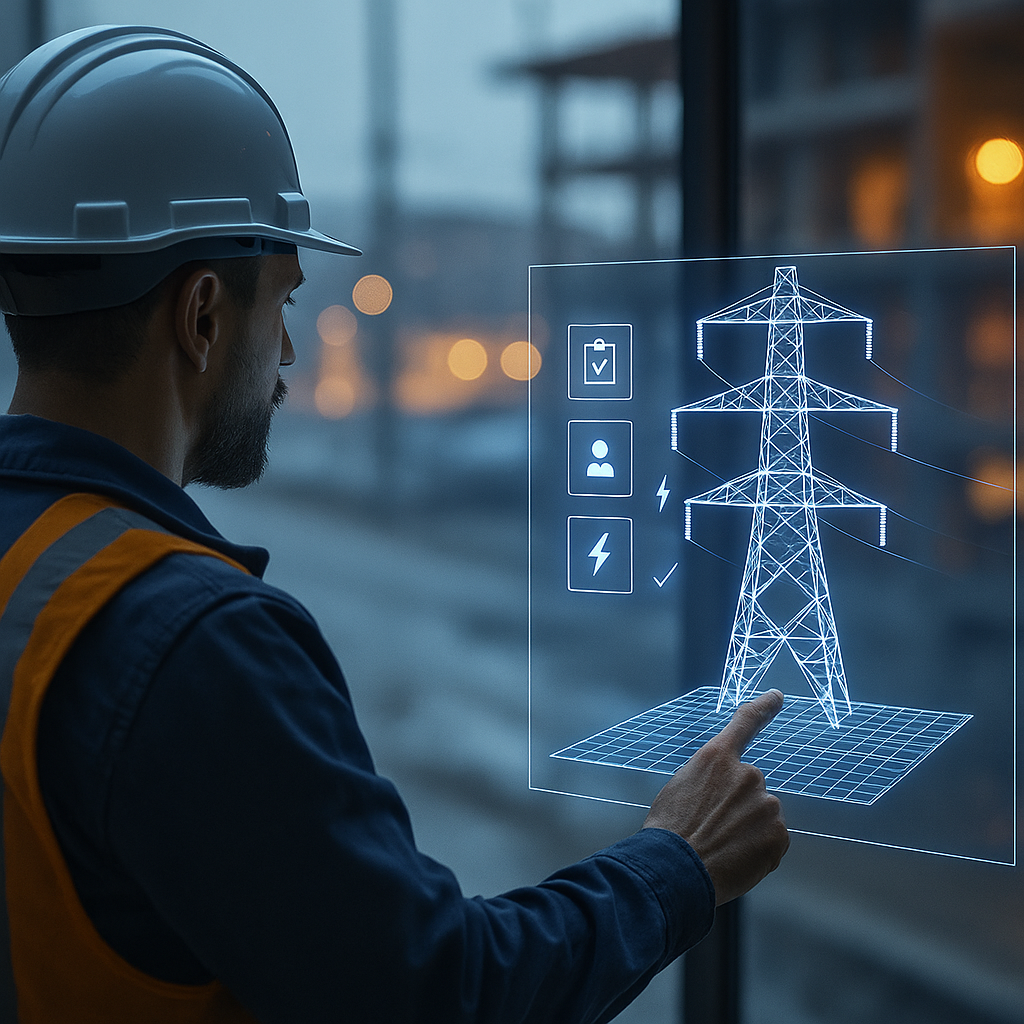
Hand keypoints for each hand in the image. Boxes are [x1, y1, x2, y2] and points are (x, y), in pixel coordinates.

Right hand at [642, 689, 788, 905]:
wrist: (675, 869)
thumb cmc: (670, 831)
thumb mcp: (682, 788)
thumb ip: (712, 781)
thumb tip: (728, 796)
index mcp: (717, 758)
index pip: (745, 723)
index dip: (763, 707)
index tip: (778, 696)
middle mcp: (747, 774)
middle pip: (751, 788)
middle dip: (739, 806)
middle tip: (712, 829)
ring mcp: (766, 805)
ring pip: (762, 816)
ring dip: (748, 830)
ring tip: (720, 848)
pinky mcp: (778, 835)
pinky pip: (772, 840)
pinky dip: (758, 850)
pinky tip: (735, 859)